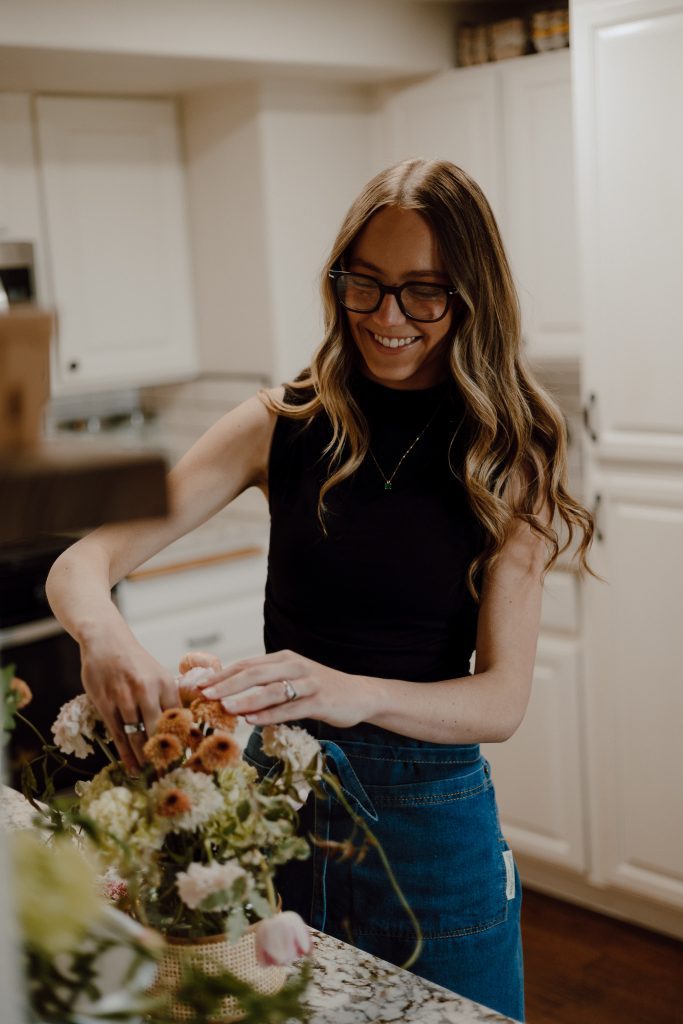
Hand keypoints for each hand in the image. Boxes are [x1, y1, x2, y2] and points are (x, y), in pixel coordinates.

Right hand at [79, 627, 179, 769]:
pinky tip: (132, 767)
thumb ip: (168, 699)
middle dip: (165, 755)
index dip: (184, 741)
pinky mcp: (105, 703)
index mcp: (165, 683)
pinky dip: (126, 754)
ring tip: (151, 775)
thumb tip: (187, 728)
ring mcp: (124, 697)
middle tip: (170, 774)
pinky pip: (117, 734)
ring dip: (144, 758)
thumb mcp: (158, 674)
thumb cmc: (135, 662)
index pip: (178, 718)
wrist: (106, 641)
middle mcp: (146, 690)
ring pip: (137, 736)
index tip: (190, 760)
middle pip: (158, 731)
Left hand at [196, 649, 372, 729]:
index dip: (221, 674)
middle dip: (227, 684)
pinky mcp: (320, 701)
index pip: (246, 664)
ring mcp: (308, 683)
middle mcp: (294, 666)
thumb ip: (265, 684)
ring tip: (224, 707)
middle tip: (204, 694)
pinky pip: (291, 708)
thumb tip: (228, 695)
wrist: (359, 694)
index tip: (198, 685)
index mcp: (283, 659)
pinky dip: (270, 714)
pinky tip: (252, 720)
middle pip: (255, 673)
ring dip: (246, 698)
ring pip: (271, 690)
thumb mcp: (291, 680)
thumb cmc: (318, 690)